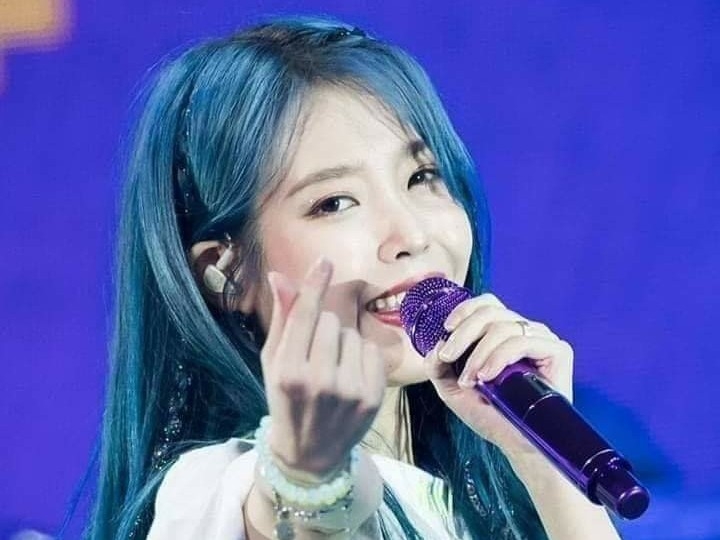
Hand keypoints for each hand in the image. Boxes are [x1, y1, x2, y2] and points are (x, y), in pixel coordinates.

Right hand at [260, 257, 385, 478]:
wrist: (309, 453)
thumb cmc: (286, 399)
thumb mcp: (273, 362)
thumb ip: (282, 319)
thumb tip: (279, 276)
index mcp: (287, 371)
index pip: (305, 316)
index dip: (315, 286)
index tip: (325, 262)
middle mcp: (318, 381)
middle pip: (332, 321)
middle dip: (325, 328)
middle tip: (315, 353)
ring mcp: (348, 391)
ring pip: (354, 335)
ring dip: (344, 344)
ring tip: (332, 369)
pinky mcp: (372, 397)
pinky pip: (372, 351)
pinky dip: (362, 357)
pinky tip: (350, 377)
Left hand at [424, 293, 573, 460]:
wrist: (519, 445)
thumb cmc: (491, 416)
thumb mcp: (453, 388)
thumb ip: (437, 365)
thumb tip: (433, 346)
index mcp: (504, 333)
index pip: (486, 304)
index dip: (464, 310)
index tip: (446, 329)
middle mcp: (525, 331)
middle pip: (491, 312)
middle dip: (463, 333)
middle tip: (448, 356)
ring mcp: (542, 339)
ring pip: (503, 327)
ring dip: (478, 353)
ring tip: (469, 380)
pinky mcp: (558, 351)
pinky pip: (522, 341)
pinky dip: (498, 357)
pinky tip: (487, 377)